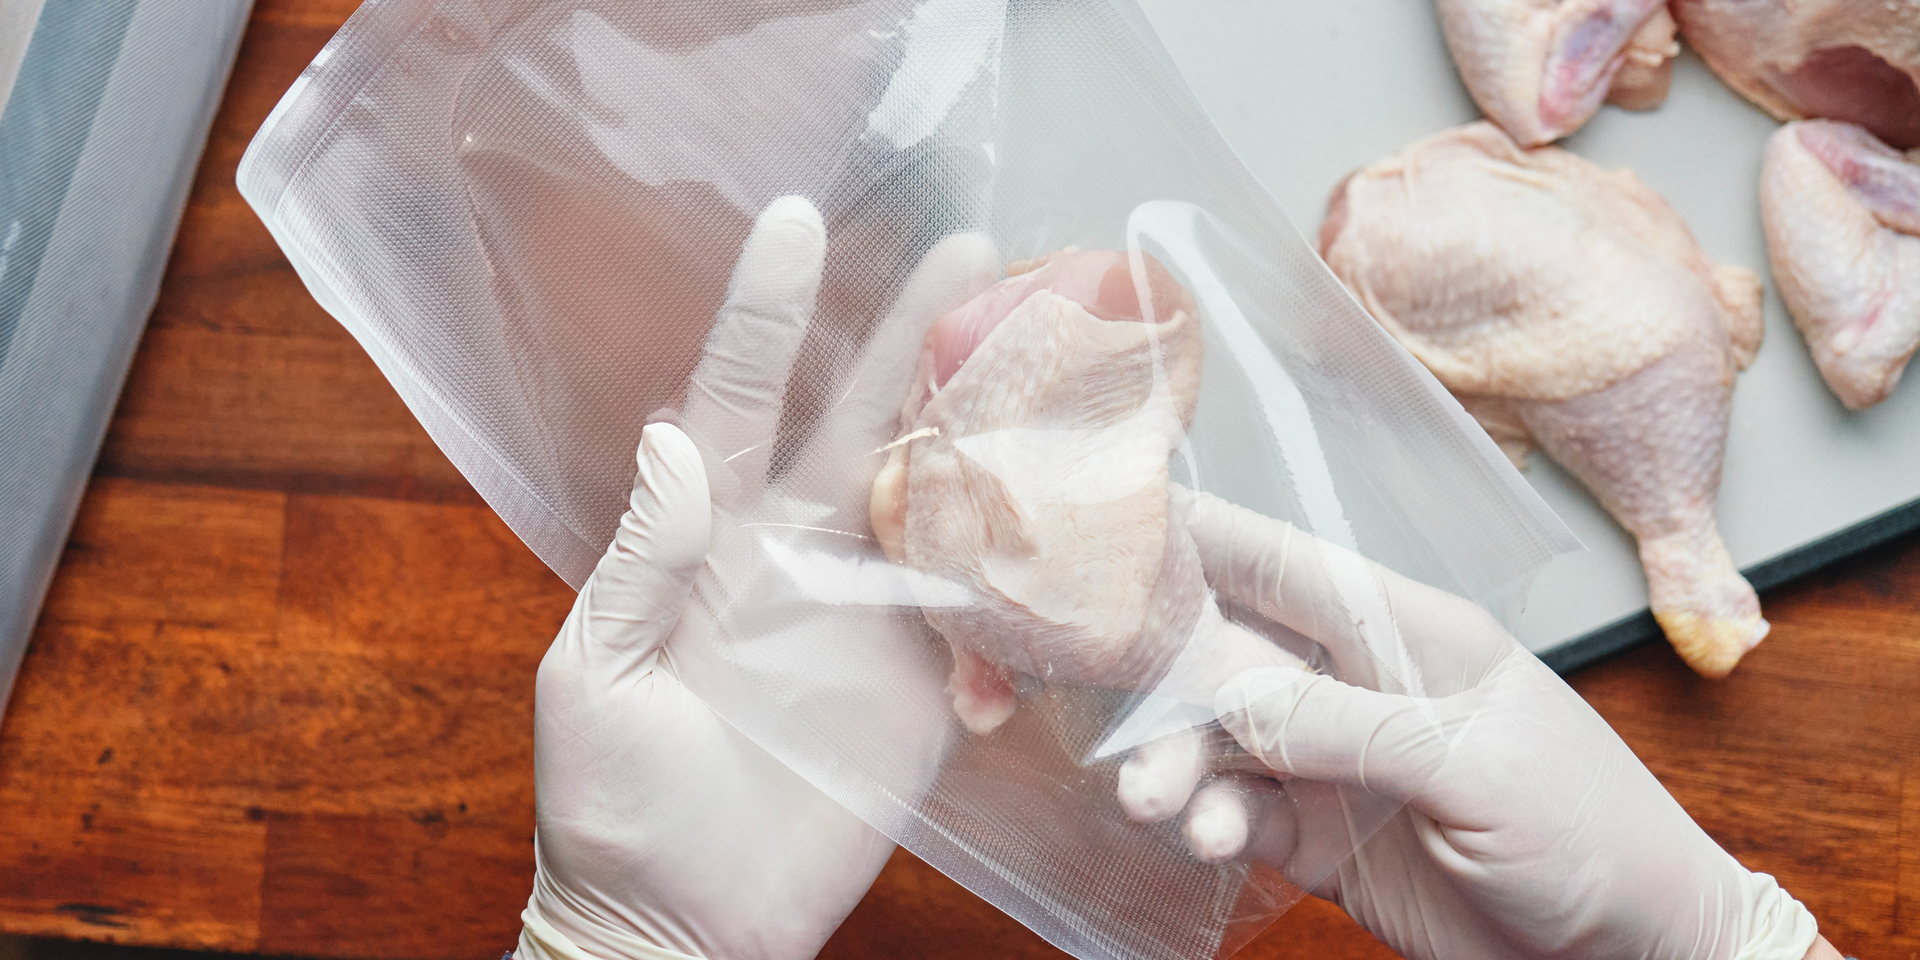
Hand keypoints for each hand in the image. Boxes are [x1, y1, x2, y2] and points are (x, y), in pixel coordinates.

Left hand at [518, 197, 996, 959]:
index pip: (738, 403)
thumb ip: (640, 567)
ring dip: (992, 424)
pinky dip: (1027, 567)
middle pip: (867, 422)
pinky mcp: (929, 687)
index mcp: (714, 543)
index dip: (764, 315)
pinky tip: (1069, 512)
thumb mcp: (595, 682)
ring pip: (943, 496)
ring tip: (1051, 350)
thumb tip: (672, 447)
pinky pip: (988, 609)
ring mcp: (871, 617)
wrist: (686, 928)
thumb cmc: (615, 809)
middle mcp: (801, 558)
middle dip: (915, 333)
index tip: (792, 223)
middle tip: (976, 250)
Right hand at [1179, 489, 1828, 959]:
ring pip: (1220, 743)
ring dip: (1176, 765)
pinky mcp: (1321, 838)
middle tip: (1114, 713)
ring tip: (1155, 804)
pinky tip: (1205, 838)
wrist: (1631, 954)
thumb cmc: (1593, 834)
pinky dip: (1209, 822)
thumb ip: (1354, 728)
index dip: (1209, 537)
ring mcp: (1336, 765)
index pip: (1291, 568)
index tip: (1123, 524)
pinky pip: (1239, 814)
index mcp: (1411, 636)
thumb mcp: (1479, 769)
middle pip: (1232, 658)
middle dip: (1166, 681)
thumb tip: (1236, 697)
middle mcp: (1360, 689)